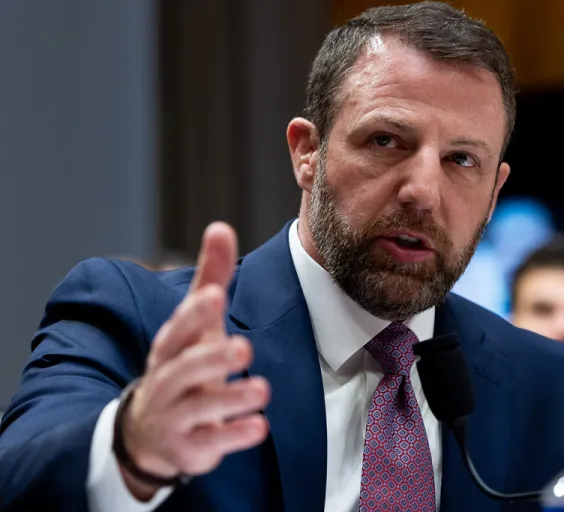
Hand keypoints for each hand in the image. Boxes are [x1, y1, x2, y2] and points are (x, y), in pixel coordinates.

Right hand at [118, 222, 270, 499]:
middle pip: (183, 369)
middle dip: (210, 358)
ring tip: (262, 390)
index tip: (218, 295)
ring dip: (231, 399)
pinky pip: (211, 444)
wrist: (150, 430)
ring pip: (200, 409)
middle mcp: (168, 381)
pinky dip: (234, 436)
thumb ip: (211, 278)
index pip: (178, 328)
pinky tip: (259, 428)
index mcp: (171, 347)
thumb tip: (221, 227)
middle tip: (242, 348)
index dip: (195, 313)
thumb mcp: (195, 323)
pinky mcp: (191, 447)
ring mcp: (177, 416)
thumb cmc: (183, 362)